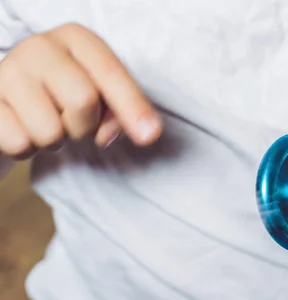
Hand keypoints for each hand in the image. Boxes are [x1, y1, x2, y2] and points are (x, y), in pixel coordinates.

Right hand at [0, 23, 161, 158]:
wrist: (8, 104)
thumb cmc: (63, 100)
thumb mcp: (99, 99)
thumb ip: (119, 113)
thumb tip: (118, 134)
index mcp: (76, 39)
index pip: (111, 74)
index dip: (133, 107)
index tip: (150, 136)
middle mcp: (40, 46)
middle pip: (83, 100)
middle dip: (86, 127)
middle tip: (75, 125)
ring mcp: (7, 70)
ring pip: (51, 130)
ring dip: (55, 141)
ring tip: (47, 124)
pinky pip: (20, 143)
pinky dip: (28, 149)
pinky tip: (23, 130)